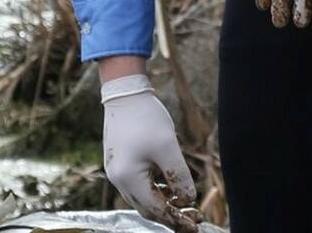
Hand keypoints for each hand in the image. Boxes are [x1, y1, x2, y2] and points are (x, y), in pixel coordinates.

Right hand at [100, 74, 199, 231]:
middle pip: (147, 209)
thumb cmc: (146, 117)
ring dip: (162, 204)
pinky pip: (137, 187)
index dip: (177, 219)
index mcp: (128, 178)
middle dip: (170, 215)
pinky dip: (154, 192)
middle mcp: (118, 179)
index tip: (196, 224)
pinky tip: (169, 188)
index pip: (156, 209)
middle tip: (194, 218)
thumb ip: (179, 176)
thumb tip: (188, 199)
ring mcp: (116, 172)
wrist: (124, 92)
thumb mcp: (168, 147)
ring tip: (184, 203)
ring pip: (142, 199)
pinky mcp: (118, 163)